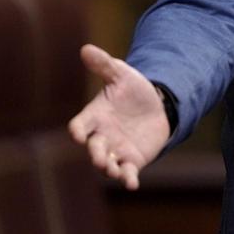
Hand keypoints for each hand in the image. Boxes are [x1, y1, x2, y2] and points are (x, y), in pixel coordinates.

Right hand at [67, 44, 169, 189]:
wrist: (155, 105)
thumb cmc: (133, 90)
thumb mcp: (121, 74)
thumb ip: (104, 65)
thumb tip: (86, 49)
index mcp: (94, 116)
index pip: (79, 126)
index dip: (77, 131)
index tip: (78, 134)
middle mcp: (101, 136)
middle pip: (93, 148)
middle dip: (96, 154)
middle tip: (99, 158)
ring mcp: (116, 150)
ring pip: (108, 164)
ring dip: (109, 169)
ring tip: (113, 171)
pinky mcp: (132, 160)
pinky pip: (127, 172)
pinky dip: (128, 179)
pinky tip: (132, 184)